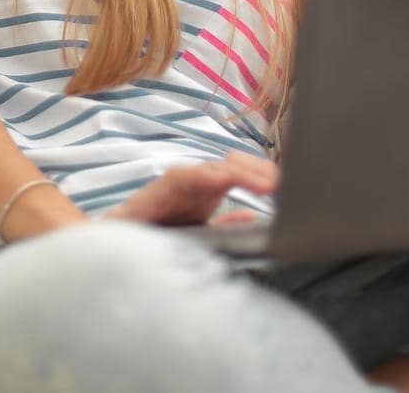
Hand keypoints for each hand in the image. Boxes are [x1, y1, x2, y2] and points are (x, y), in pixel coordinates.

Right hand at [106, 152, 278, 226]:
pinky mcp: (162, 188)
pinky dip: (204, 176)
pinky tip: (222, 180)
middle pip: (234, 164)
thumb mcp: (203, 236)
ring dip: (241, 173)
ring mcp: (181, 182)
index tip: (287, 188)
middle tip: (281, 184)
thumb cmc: (160, 237)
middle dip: (259, 171)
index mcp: (210, 191)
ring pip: (214, 167)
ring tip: (265, 184)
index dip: (265, 177)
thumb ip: (226, 228)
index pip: (243, 174)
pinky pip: (184, 176)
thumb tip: (251, 220)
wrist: (121, 244)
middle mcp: (198, 182)